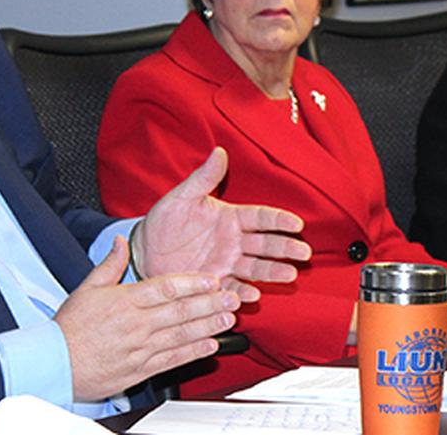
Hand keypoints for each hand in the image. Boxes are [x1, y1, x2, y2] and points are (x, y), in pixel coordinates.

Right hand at [55, 237, 240, 401]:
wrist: (55, 364)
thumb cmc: (70, 328)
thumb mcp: (86, 288)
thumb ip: (110, 264)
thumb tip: (122, 240)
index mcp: (126, 301)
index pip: (166, 288)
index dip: (194, 283)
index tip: (213, 279)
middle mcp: (137, 324)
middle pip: (181, 311)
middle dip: (211, 304)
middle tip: (232, 298)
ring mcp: (141, 348)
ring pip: (182, 335)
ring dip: (209, 326)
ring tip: (228, 319)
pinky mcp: (142, 369)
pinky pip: (173, 360)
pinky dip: (194, 352)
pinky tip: (211, 345)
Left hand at [136, 147, 311, 301]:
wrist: (144, 250)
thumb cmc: (164, 221)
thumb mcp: (182, 197)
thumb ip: (203, 178)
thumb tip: (219, 151)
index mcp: (230, 218)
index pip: (261, 217)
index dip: (279, 220)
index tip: (297, 224)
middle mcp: (234, 242)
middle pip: (265, 244)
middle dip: (285, 248)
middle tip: (303, 252)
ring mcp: (227, 264)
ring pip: (255, 268)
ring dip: (272, 272)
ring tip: (289, 274)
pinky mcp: (215, 284)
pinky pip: (232, 289)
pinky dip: (242, 293)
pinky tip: (253, 295)